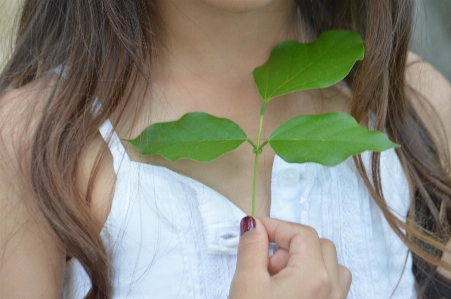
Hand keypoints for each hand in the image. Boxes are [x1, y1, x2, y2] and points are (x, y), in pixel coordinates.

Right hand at [229, 217, 350, 298]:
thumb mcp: (246, 283)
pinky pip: (331, 285)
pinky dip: (312, 278)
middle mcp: (332, 287)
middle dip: (289, 245)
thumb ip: (251, 247)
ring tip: (277, 278)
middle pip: (318, 244)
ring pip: (329, 265)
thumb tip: (253, 225)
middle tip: (264, 263)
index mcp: (314, 274)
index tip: (253, 229)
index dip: (275, 225)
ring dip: (304, 262)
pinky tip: (287, 291)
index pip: (300, 232)